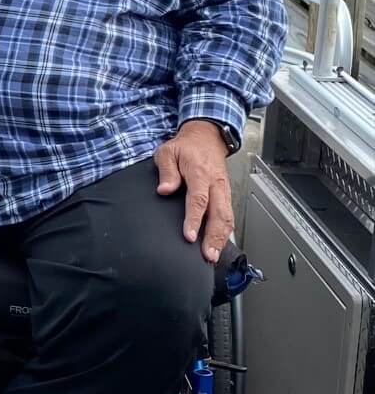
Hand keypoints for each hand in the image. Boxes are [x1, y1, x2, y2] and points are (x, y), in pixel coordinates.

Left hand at [154, 120, 233, 262]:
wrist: (206, 137)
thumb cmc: (185, 147)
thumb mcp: (168, 152)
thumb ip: (167, 171)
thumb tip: (164, 189)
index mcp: (200, 173)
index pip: (198, 199)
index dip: (194, 219)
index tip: (189, 235)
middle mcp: (216, 184)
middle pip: (219, 213)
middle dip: (214, 237)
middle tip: (207, 255)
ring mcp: (224, 190)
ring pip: (227, 217)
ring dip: (221, 238)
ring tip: (213, 256)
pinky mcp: (226, 195)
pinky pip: (228, 215)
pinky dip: (225, 232)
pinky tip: (218, 245)